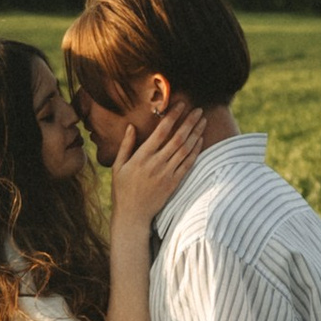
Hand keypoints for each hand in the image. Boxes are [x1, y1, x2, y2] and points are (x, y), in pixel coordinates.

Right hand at [110, 103, 205, 235]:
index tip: (181, 105)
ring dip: (196, 134)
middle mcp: (156, 163)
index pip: (161, 131)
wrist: (133, 215)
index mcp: (141, 156)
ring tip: (203, 121)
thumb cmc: (122, 189)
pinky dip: (195, 151)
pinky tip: (200, 140)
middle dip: (190, 122)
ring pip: (185, 150)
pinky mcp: (174, 183)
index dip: (172, 116)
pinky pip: (188, 164)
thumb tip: (131, 126)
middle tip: (199, 109)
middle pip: (178, 138)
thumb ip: (125, 145)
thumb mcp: (117, 166)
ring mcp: (167, 174)